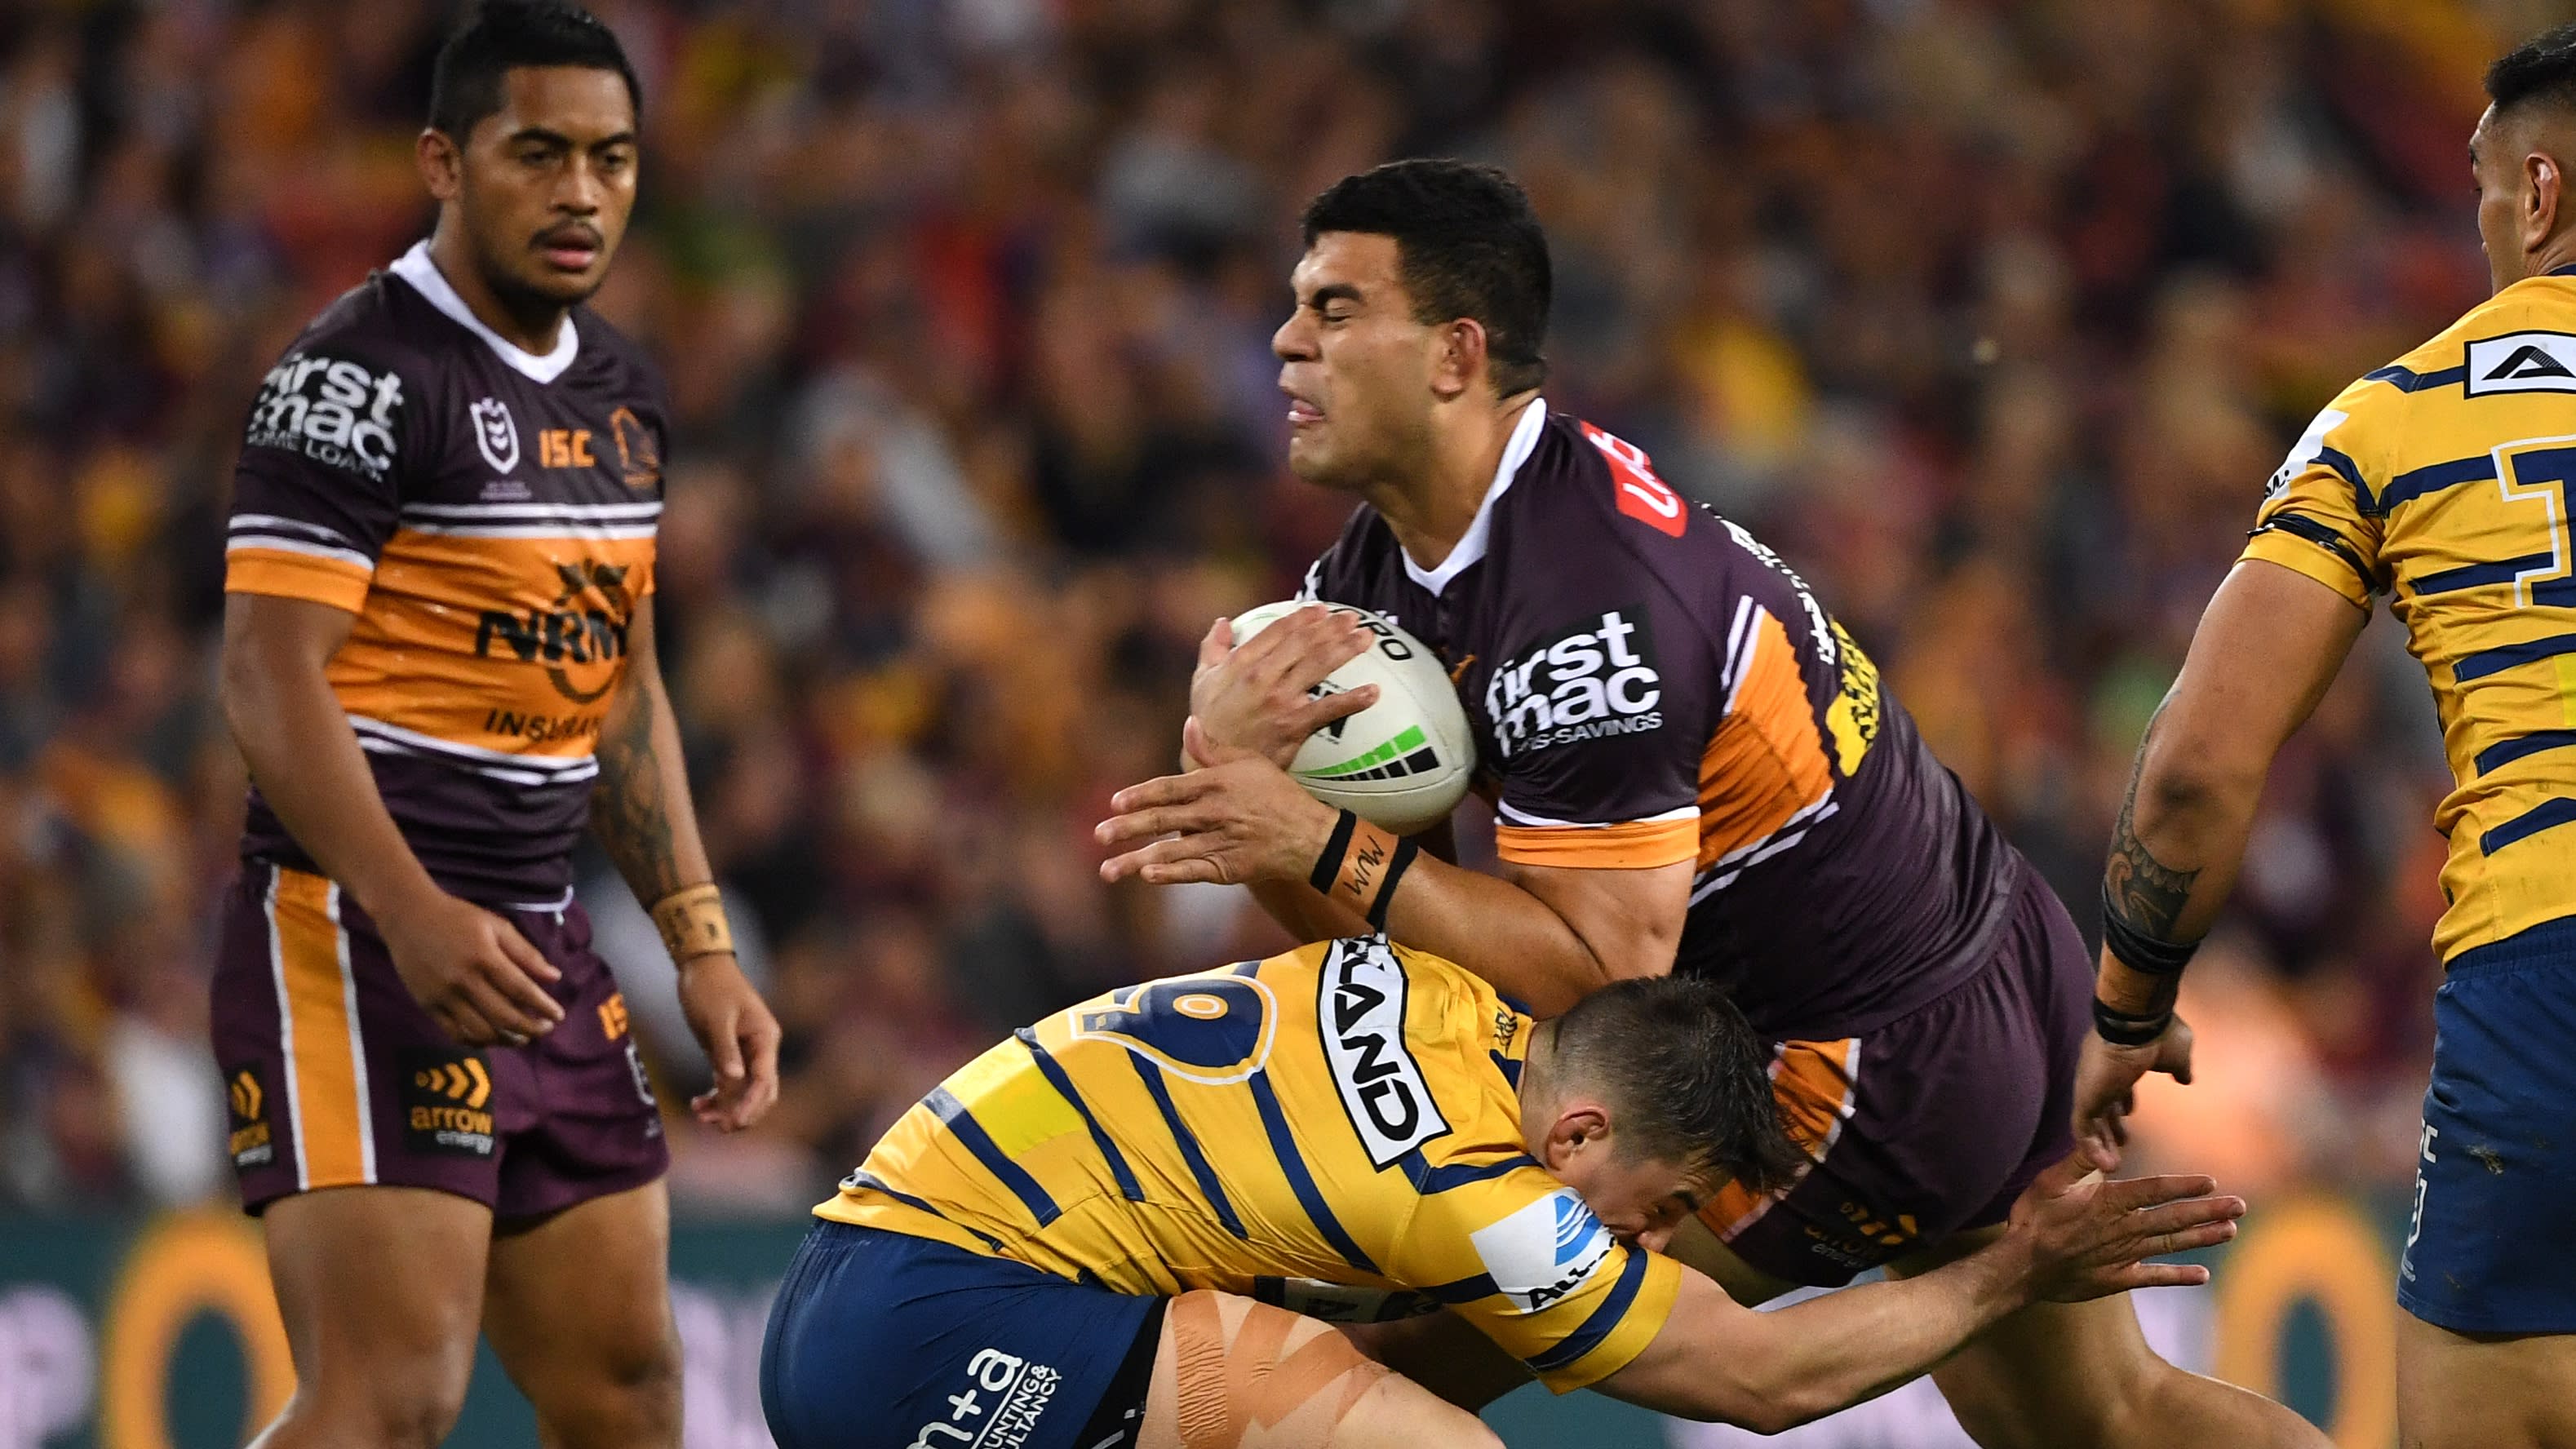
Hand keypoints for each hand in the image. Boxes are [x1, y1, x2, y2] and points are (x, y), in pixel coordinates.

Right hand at [375, 889, 564, 1047]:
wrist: (408, 916)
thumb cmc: (458, 918)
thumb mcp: (496, 925)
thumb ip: (526, 953)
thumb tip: (555, 977)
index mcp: (484, 956)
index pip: (520, 990)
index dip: (542, 1006)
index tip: (558, 1016)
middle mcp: (463, 980)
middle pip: (503, 1016)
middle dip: (530, 1028)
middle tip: (545, 1029)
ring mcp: (443, 995)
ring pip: (480, 1031)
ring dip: (506, 1040)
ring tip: (522, 1038)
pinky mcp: (427, 1005)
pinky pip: (454, 1033)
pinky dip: (477, 1041)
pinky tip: (492, 1038)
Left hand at [677, 952, 781, 1131]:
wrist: (701, 966)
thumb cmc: (710, 987)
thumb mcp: (716, 1018)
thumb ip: (725, 1049)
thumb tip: (733, 1079)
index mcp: (764, 1039)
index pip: (764, 1080)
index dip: (751, 1103)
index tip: (734, 1121)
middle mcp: (760, 1049)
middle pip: (761, 1092)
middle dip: (742, 1113)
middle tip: (719, 1127)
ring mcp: (745, 1053)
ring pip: (743, 1092)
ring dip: (726, 1108)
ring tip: (700, 1115)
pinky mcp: (728, 1054)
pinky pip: (728, 1084)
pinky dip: (716, 1097)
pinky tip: (697, 1103)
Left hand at [1096, 746, 1342, 886]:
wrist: (1309, 835)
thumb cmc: (1276, 794)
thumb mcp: (1249, 763)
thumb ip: (1213, 749)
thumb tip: (1188, 724)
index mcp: (1216, 783)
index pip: (1169, 788)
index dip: (1140, 795)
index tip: (1115, 802)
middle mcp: (1215, 813)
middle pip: (1162, 820)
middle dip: (1127, 828)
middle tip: (1098, 834)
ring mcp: (1220, 842)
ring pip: (1171, 851)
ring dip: (1136, 861)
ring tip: (1107, 870)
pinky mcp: (1228, 868)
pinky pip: (1193, 871)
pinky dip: (1170, 874)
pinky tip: (1147, 875)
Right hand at [1188, 607, 1379, 769]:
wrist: (1212, 764)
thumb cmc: (1207, 723)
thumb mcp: (1201, 681)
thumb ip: (1212, 648)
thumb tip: (1222, 623)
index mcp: (1241, 662)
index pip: (1277, 630)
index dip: (1302, 617)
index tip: (1321, 609)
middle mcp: (1262, 676)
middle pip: (1303, 643)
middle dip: (1330, 627)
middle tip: (1351, 618)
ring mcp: (1279, 700)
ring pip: (1318, 666)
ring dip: (1345, 649)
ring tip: (1365, 638)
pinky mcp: (1293, 726)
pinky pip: (1328, 710)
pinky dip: (1353, 701)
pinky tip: (1373, 693)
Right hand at [2004, 1145, 2241, 1304]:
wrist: (2020, 1269)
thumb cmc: (2032, 1220)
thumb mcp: (2048, 1182)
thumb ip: (2078, 1162)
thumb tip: (2102, 1143)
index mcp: (2108, 1202)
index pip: (2154, 1190)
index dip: (2184, 1185)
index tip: (2212, 1182)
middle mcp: (2123, 1229)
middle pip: (2173, 1218)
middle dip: (2209, 1210)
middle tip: (2240, 1206)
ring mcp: (2123, 1256)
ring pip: (2171, 1245)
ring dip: (2203, 1237)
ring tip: (2230, 1230)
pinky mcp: (2117, 1279)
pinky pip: (2155, 1277)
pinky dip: (2179, 1276)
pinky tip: (2203, 1275)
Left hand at [2071, 1014, 2195, 1165]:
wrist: (2138, 1021)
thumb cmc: (2158, 1031)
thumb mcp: (2177, 1053)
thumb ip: (2179, 1067)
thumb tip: (2186, 1078)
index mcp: (2118, 1061)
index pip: (2116, 1087)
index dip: (2122, 1103)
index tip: (2129, 1116)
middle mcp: (2099, 1074)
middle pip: (2102, 1106)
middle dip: (2111, 1127)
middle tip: (2120, 1144)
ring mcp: (2090, 1086)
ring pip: (2090, 1121)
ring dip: (2101, 1143)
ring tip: (2112, 1165)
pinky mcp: (2085, 1098)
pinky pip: (2082, 1129)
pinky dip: (2092, 1148)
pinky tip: (2106, 1165)